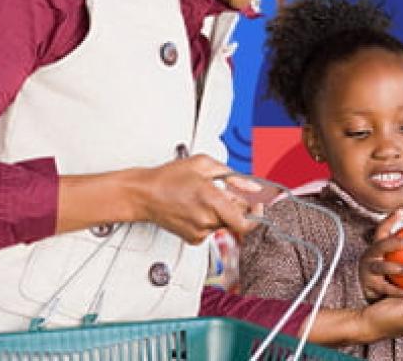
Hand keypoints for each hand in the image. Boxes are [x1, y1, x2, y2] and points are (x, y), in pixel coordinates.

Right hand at [135, 155, 263, 243]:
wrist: (144, 195)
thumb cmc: (169, 178)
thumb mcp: (203, 164)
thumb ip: (232, 176)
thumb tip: (252, 187)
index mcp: (211, 199)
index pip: (245, 222)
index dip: (256, 215)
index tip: (258, 207)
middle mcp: (206, 219)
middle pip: (236, 220)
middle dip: (236, 207)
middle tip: (223, 194)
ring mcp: (199, 232)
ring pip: (223, 224)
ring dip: (221, 212)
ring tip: (202, 198)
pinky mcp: (193, 239)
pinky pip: (211, 230)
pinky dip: (209, 220)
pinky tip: (194, 208)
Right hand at [358, 210, 402, 299]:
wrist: (370, 294)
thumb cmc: (388, 273)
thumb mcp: (393, 258)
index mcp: (377, 247)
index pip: (382, 230)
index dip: (391, 220)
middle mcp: (370, 256)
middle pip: (380, 245)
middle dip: (393, 242)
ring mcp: (368, 271)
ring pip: (380, 267)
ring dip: (395, 268)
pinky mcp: (369, 287)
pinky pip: (385, 289)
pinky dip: (397, 292)